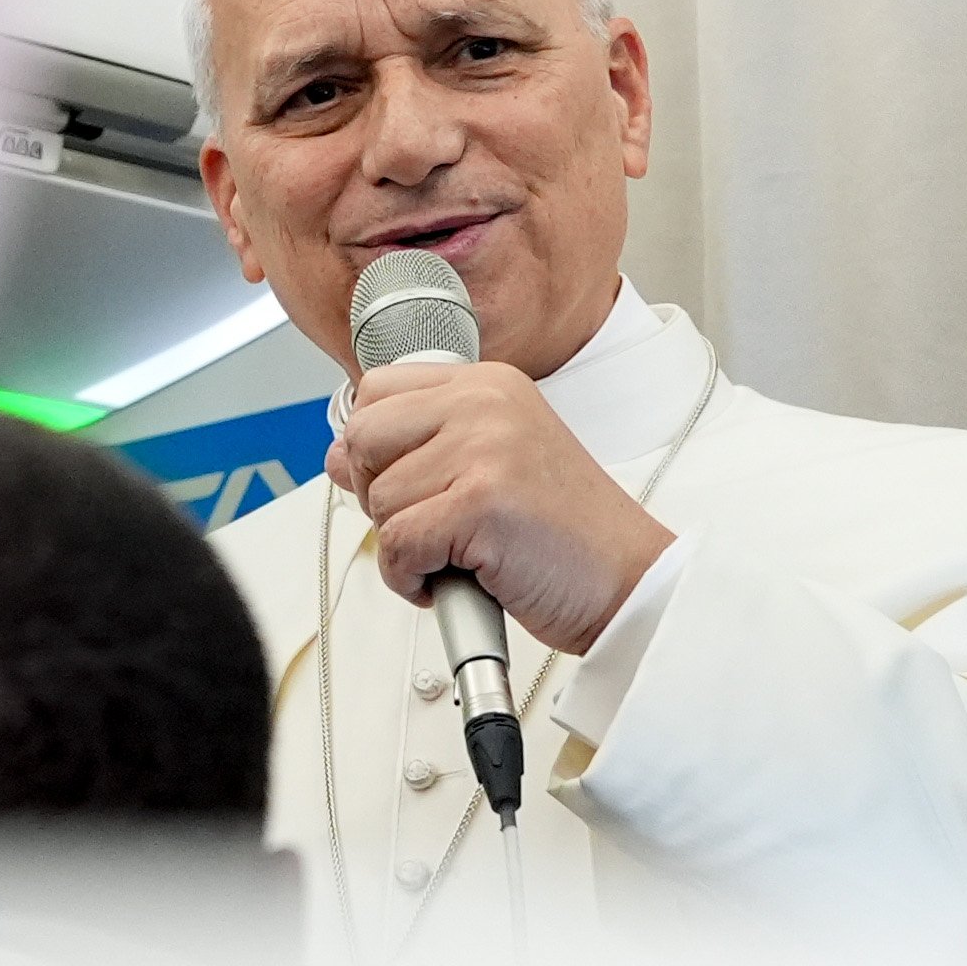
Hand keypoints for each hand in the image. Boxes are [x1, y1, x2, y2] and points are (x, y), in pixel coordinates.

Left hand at [329, 359, 672, 655]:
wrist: (630, 582)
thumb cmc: (567, 533)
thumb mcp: (489, 468)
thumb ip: (416, 451)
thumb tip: (336, 455)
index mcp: (488, 384)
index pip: (377, 389)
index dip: (374, 448)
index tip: (409, 484)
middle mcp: (486, 404)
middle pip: (362, 438)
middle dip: (377, 495)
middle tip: (428, 526)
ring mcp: (485, 448)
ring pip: (378, 500)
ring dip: (404, 548)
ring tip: (457, 556)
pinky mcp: (481, 503)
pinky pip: (396, 545)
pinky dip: (411, 580)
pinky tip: (454, 581)